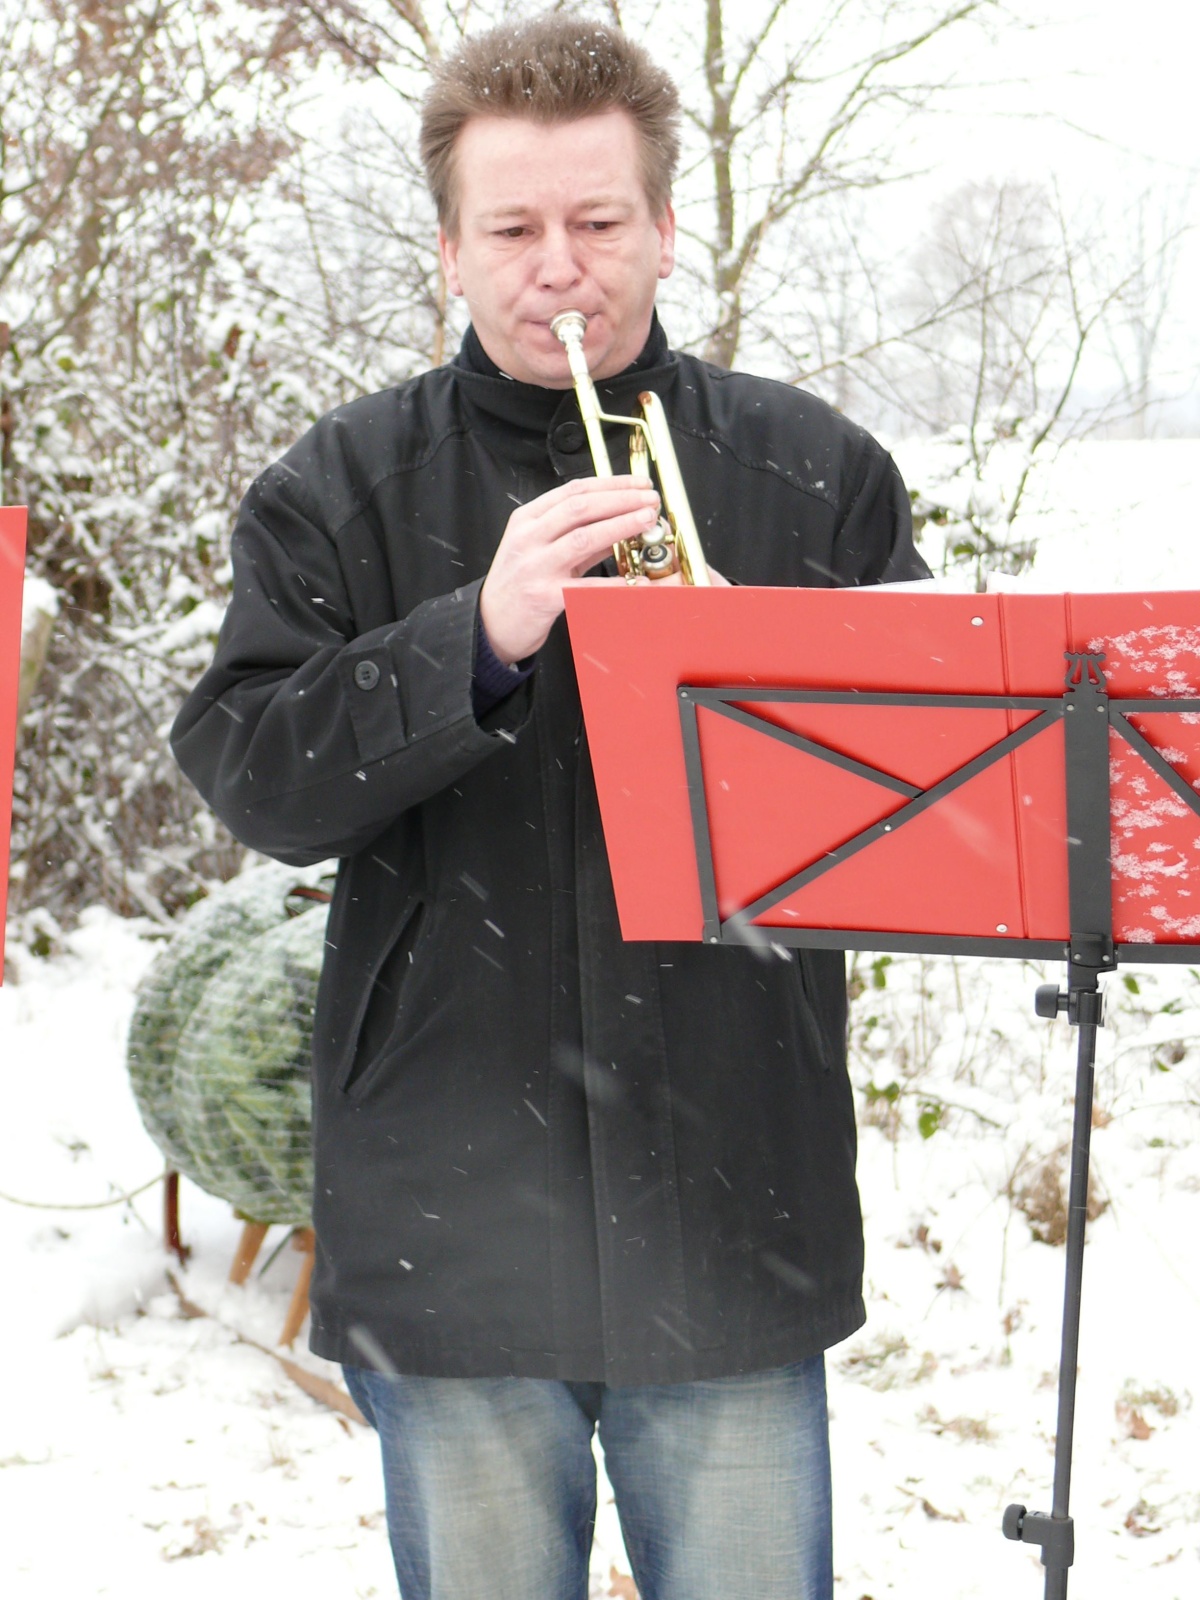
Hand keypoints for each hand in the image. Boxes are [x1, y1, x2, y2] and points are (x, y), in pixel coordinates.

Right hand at [479, 476, 660, 663]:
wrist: (491, 623)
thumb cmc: (519, 583)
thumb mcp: (542, 549)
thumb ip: (577, 534)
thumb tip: (619, 519)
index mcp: (527, 519)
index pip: (574, 491)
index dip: (611, 484)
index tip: (639, 484)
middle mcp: (529, 539)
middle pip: (580, 508)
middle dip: (621, 499)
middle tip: (650, 499)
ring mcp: (535, 567)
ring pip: (583, 538)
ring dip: (620, 525)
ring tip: (647, 520)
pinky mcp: (544, 597)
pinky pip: (586, 588)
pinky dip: (615, 583)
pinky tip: (639, 581)